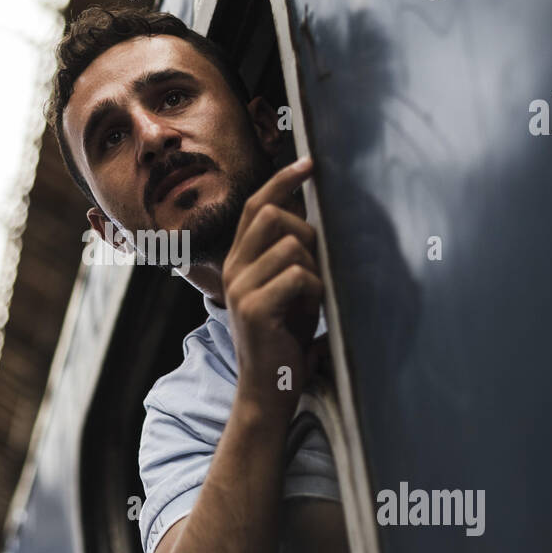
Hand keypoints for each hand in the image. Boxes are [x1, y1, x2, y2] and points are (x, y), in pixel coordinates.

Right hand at [221, 157, 322, 419]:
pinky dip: (315, 290)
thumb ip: (291, 255)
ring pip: (291, 245)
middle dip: (306, 231)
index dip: (282, 180)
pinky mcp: (254, 309)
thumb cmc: (285, 339)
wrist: (268, 390)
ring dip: (314, 267)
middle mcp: (233, 268)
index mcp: (239, 260)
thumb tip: (312, 214)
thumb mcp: (287, 289)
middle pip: (272, 215)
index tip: (309, 163)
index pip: (255, 205)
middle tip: (317, 265)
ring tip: (312, 297)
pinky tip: (311, 311)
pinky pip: (298, 276)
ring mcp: (241, 288)